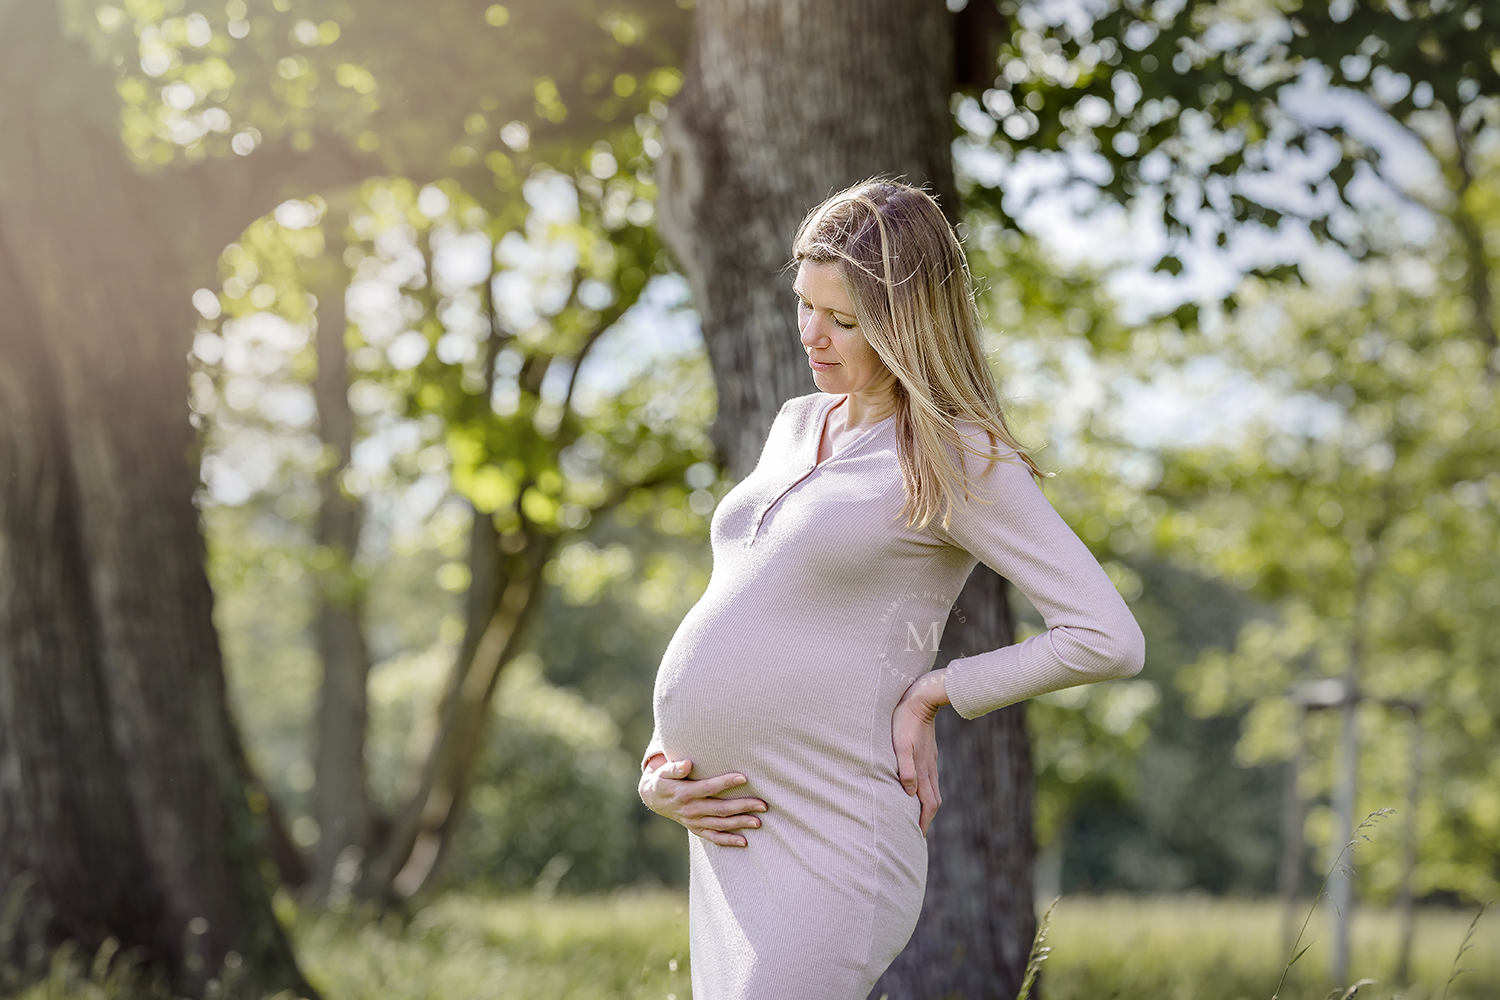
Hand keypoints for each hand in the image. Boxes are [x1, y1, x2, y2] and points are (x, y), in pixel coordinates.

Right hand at [638, 755, 767, 847]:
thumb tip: (687, 764)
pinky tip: (744, 841)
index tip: (744, 777)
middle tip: (762, 804)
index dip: (725, 782)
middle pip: (720, 809)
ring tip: (758, 822)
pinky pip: (713, 837)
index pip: (709, 788)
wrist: (654, 799)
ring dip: (740, 823)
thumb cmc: (663, 780)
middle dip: (742, 806)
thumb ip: (675, 768)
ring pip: (720, 824)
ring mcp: (694, 821)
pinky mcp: (696, 829)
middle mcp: (691, 809)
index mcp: (685, 793)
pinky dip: (728, 841)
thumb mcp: (663, 771)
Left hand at [892, 668, 949, 836]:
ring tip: (916, 817)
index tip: (916, 838)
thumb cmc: (904, 721)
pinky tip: (917, 790)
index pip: (927, 805)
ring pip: (932, 791)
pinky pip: (929, 779)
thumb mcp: (900, 745)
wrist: (921, 698)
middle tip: (916, 833)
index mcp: (922, 770)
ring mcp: (930, 761)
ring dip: (925, 807)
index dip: (922, 823)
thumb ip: (905, 768)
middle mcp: (929, 769)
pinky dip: (925, 792)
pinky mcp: (928, 753)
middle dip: (925, 820)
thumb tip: (909, 793)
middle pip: (932, 802)